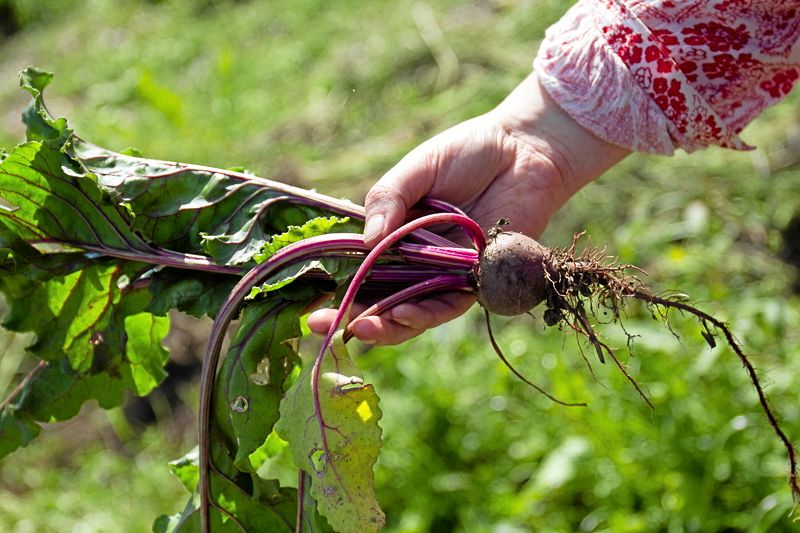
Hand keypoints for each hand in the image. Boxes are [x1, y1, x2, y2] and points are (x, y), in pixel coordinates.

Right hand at [308, 73, 628, 344]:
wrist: (524, 148)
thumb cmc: (469, 152)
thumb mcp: (418, 169)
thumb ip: (389, 199)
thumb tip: (366, 241)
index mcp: (396, 234)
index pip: (359, 268)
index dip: (335, 287)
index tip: (309, 302)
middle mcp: (417, 260)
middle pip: (379, 299)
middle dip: (350, 317)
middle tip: (320, 324)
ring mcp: (446, 273)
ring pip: (411, 311)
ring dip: (386, 324)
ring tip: (361, 328)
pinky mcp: (478, 281)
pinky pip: (448, 304)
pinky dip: (425, 313)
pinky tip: (405, 314)